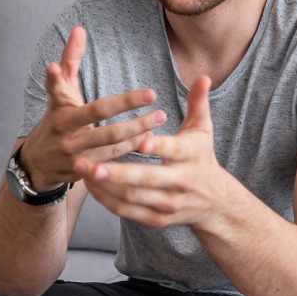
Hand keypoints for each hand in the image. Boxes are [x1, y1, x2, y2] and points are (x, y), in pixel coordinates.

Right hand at [17, 26, 166, 187]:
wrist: (37, 163)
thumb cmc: (55, 118)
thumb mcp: (60, 91)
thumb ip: (70, 60)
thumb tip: (79, 29)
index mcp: (63, 113)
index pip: (95, 107)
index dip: (117, 100)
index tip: (142, 91)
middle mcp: (68, 136)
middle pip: (107, 128)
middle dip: (136, 118)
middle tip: (159, 106)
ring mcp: (76, 156)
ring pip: (113, 146)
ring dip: (138, 133)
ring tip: (160, 119)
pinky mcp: (84, 173)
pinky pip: (112, 161)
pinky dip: (131, 150)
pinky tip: (149, 140)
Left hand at [76, 75, 238, 230]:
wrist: (213, 201)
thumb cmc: (201, 156)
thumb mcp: (203, 129)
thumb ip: (198, 102)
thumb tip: (203, 76)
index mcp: (191, 156)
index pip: (173, 150)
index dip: (157, 147)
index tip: (140, 140)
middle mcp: (181, 182)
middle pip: (147, 179)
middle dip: (117, 173)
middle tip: (90, 164)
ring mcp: (169, 203)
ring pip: (133, 197)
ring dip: (105, 186)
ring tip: (82, 170)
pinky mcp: (158, 219)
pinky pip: (129, 212)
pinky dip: (108, 201)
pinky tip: (90, 186)